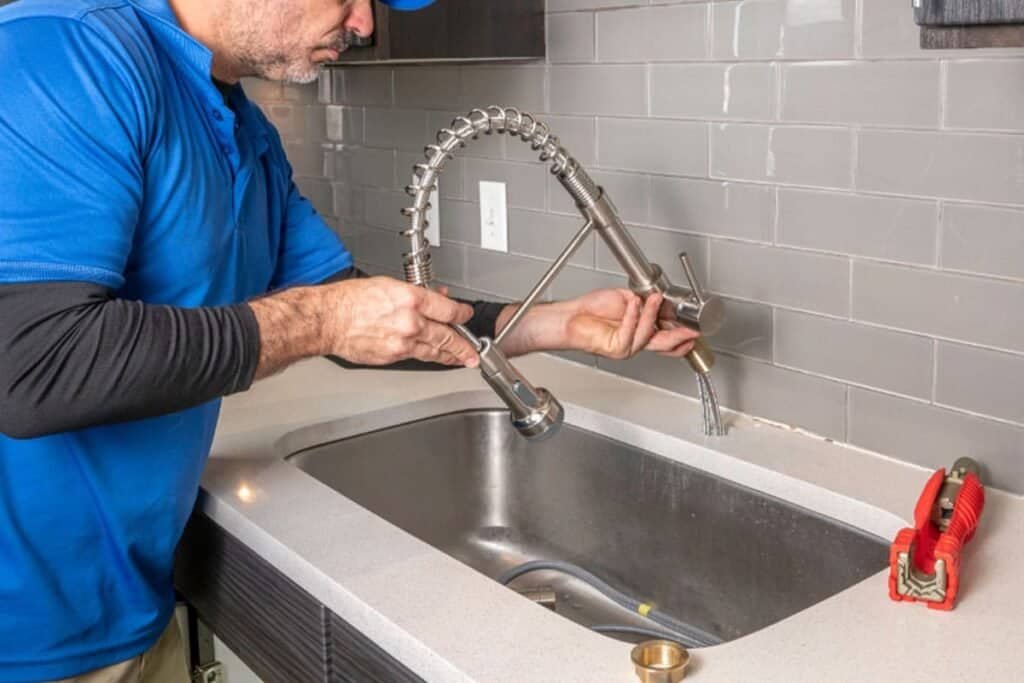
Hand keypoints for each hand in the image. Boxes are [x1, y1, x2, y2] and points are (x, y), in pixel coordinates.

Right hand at [323, 277, 478, 366]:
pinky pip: (417, 357)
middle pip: (447, 335)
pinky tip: (435, 358)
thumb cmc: (350, 300)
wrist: (328, 320)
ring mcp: (403, 341)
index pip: (448, 309)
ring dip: (451, 356)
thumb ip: (416, 293)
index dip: (462, 314)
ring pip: (435, 350)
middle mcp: (410, 321)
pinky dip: (429, 357)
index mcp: (411, 299)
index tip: (466, 315)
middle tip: (473, 350)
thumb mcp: (388, 285)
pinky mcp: (393, 356)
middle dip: (463, 344)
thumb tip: (436, 296)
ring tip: (462, 360)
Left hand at [562, 289, 698, 358]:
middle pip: (666, 344)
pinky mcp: (615, 347)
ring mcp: (626, 347)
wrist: (572, 315)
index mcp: (642, 333)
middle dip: (680, 335)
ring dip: (651, 314)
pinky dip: (632, 315)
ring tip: (651, 298)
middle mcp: (636, 343)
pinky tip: (633, 304)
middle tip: (691, 328)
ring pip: (648, 334)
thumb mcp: (629, 301)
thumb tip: (664, 301)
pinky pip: (629, 331)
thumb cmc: (595, 310)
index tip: (696, 329)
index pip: (669, 340)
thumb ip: (647, 304)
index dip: (684, 337)